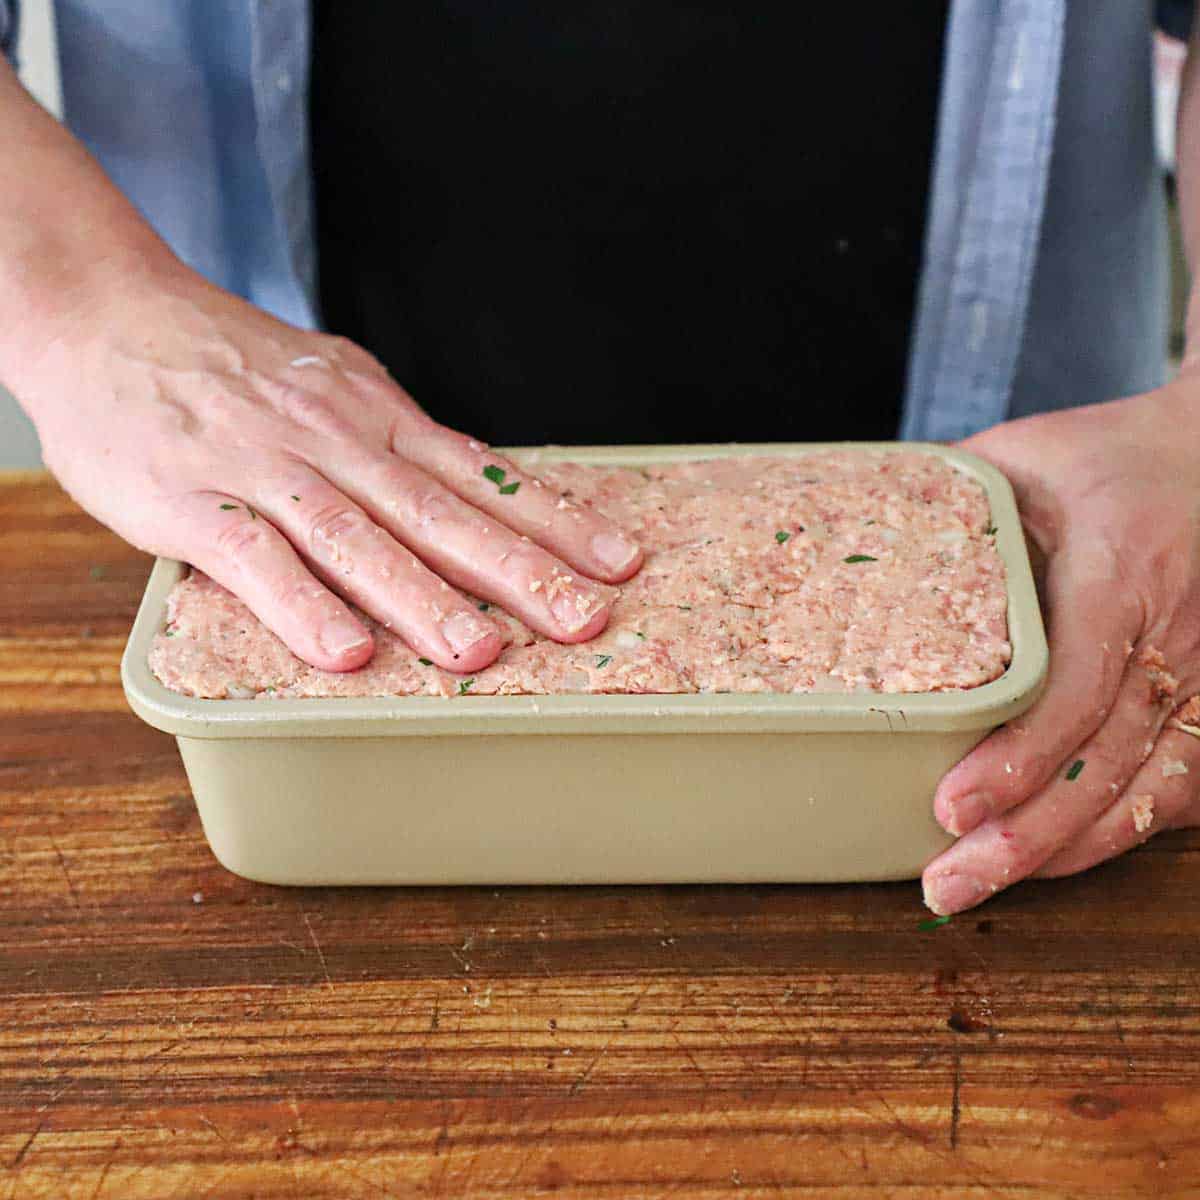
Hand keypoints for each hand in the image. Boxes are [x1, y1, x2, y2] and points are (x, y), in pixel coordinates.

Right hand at [18, 266, 642, 672]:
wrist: (108, 313)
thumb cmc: (232, 362)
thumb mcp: (336, 383)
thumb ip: (398, 440)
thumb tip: (475, 479)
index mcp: (380, 418)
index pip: (484, 476)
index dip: (556, 521)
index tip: (618, 561)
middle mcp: (340, 444)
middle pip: (444, 515)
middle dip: (523, 571)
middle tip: (586, 618)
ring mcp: (269, 472)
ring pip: (361, 540)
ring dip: (425, 599)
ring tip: (483, 652)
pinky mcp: (195, 504)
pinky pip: (256, 560)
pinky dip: (303, 606)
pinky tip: (347, 653)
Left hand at [923, 380, 1199, 913]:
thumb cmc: (1105, 453)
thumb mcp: (1022, 455)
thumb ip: (944, 503)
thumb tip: (846, 540)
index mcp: (1121, 569)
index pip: (1075, 685)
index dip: (1018, 758)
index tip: (951, 806)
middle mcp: (1175, 630)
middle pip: (1105, 761)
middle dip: (1025, 836)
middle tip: (946, 885)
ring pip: (1148, 788)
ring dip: (1065, 850)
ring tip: (984, 888)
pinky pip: (1179, 781)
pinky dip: (1120, 831)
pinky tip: (1060, 860)